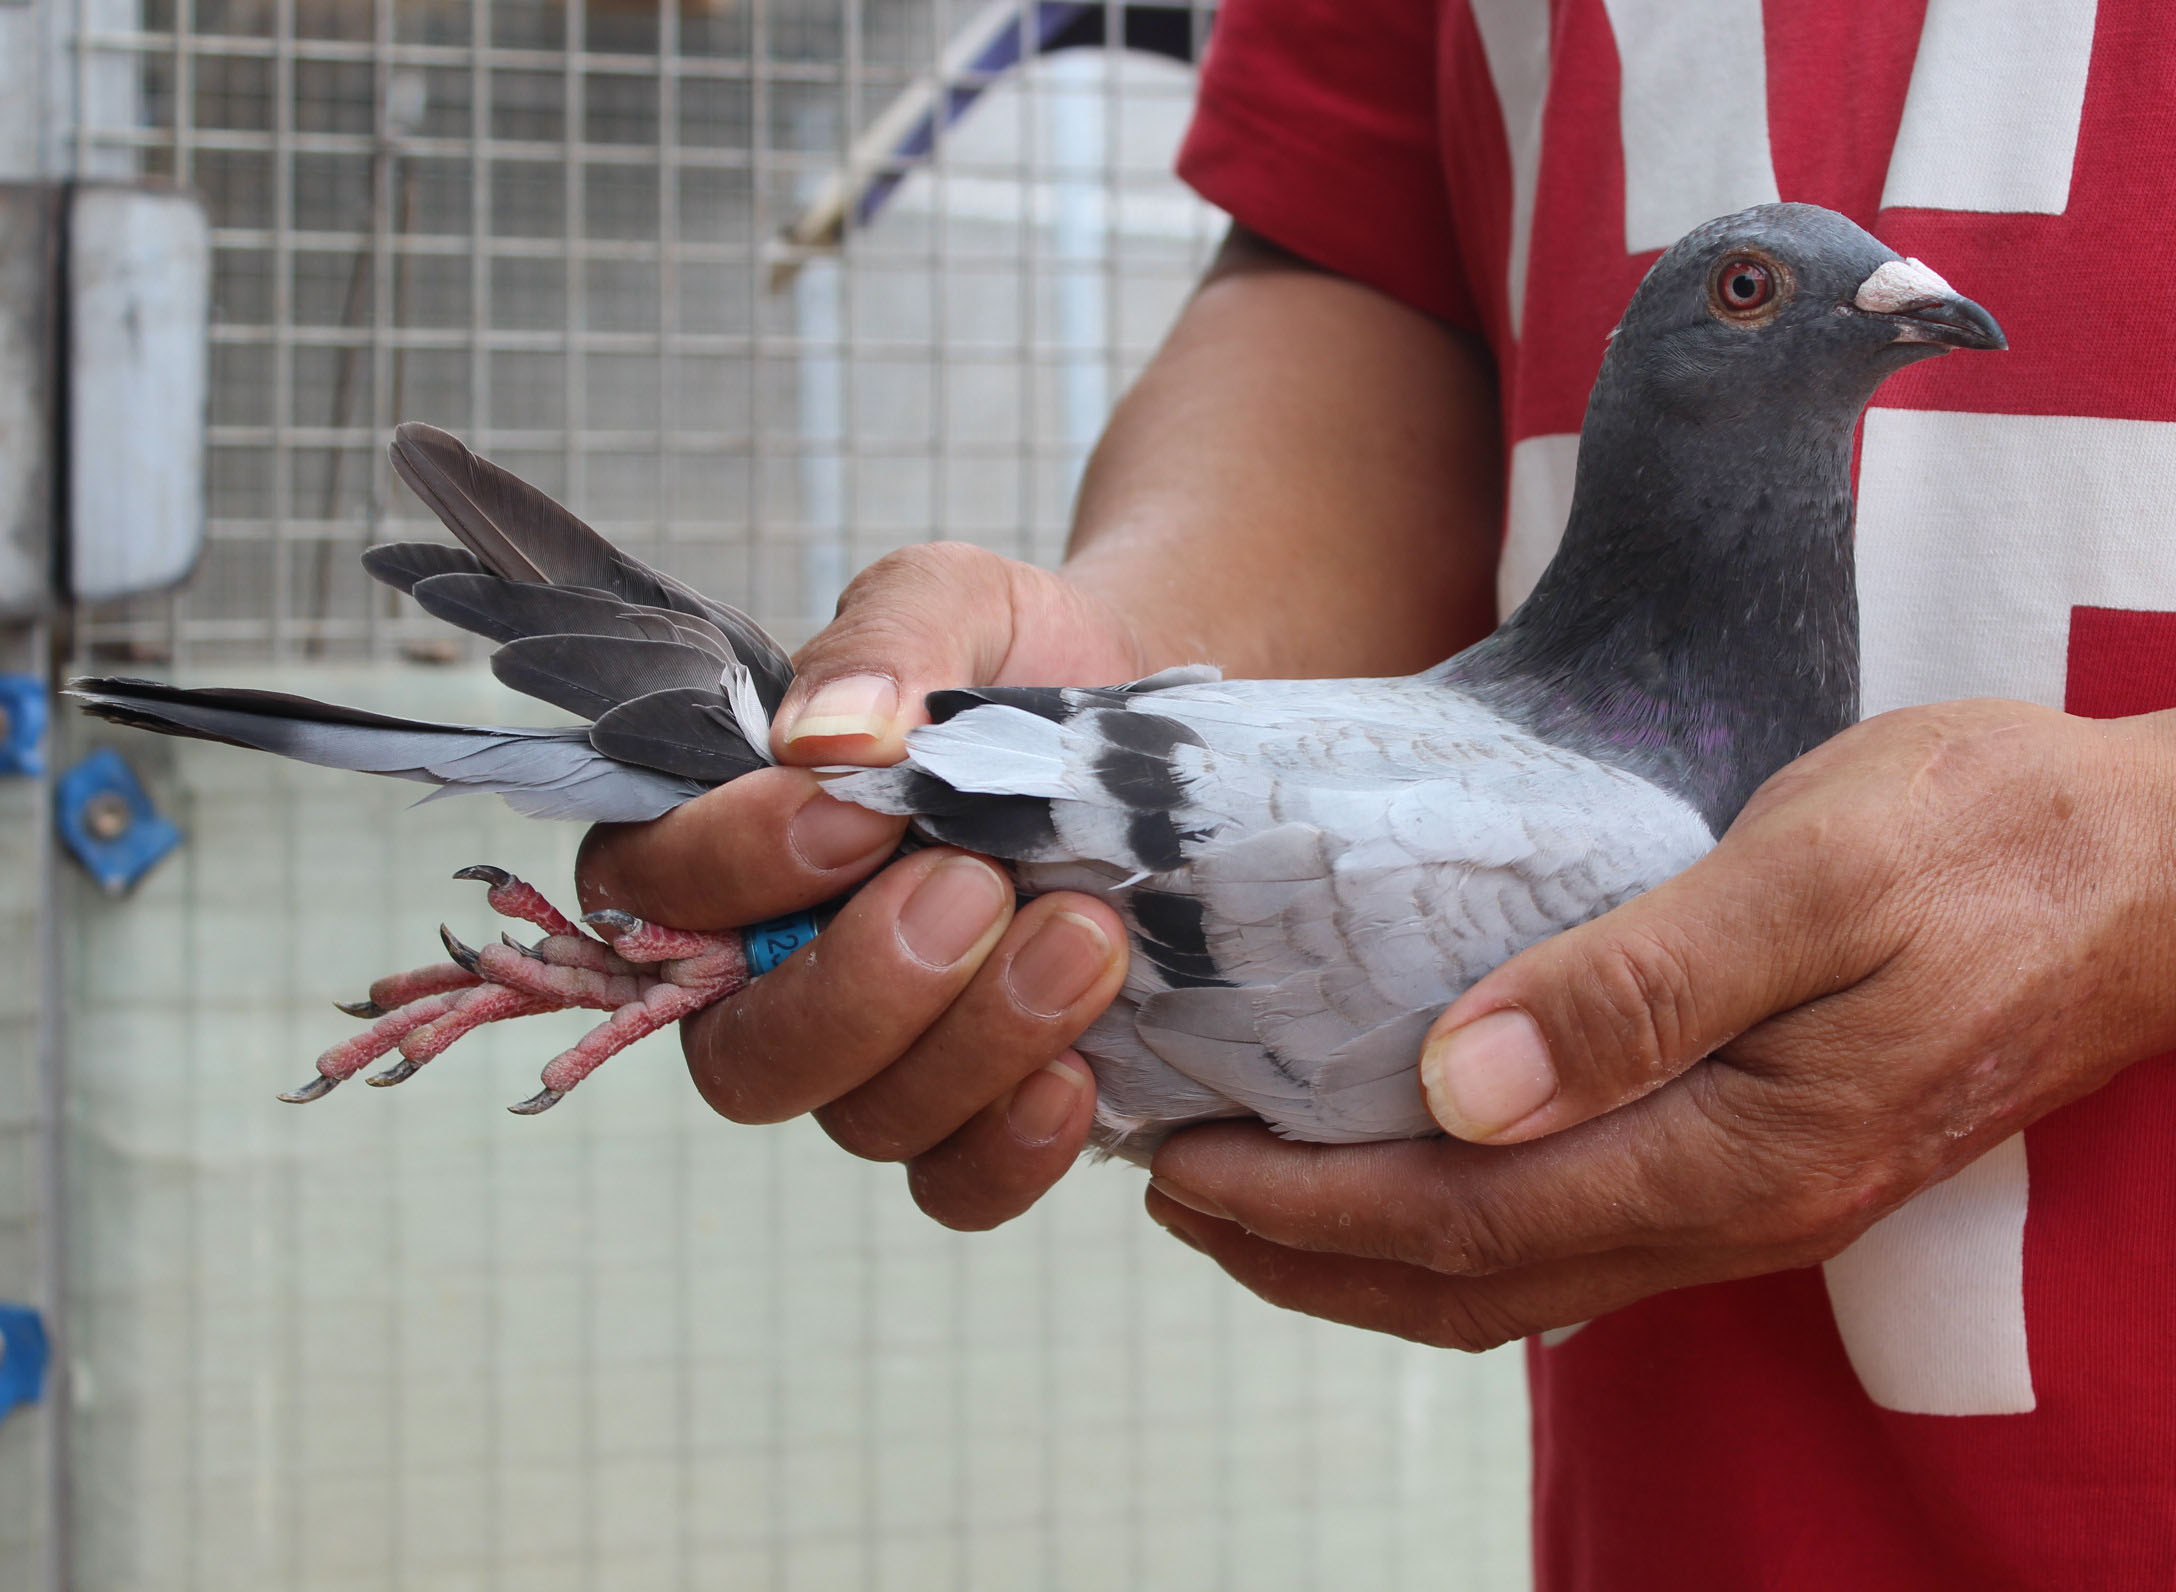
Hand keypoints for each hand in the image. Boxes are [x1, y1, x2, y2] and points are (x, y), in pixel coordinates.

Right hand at [578, 541, 1140, 1228]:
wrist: (1152, 738)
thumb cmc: (1016, 666)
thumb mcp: (956, 602)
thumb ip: (885, 641)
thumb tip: (827, 740)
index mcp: (721, 849)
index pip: (650, 893)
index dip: (736, 868)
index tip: (861, 811)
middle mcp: (770, 979)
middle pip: (745, 1057)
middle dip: (863, 985)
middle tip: (978, 888)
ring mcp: (876, 1063)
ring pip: (865, 1121)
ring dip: (973, 1044)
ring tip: (1085, 937)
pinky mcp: (978, 1115)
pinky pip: (958, 1185)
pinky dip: (1011, 1147)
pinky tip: (1080, 1076)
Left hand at [1144, 700, 2175, 1347]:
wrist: (2154, 874)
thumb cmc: (1990, 843)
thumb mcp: (1817, 876)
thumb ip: (1639, 985)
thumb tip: (1457, 1087)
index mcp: (1733, 1154)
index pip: (1458, 1221)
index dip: (1299, 1206)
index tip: (1177, 1162)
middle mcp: (1730, 1212)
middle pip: (1464, 1282)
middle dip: (1297, 1250)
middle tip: (1166, 1184)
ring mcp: (1748, 1202)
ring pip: (1512, 1278)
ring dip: (1362, 1253)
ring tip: (1245, 1193)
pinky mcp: (1757, 1164)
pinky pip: (1569, 1236)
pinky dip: (1449, 1225)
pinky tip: (1401, 1165)